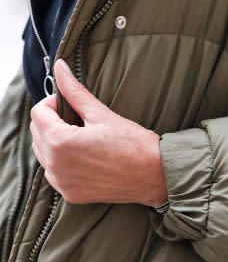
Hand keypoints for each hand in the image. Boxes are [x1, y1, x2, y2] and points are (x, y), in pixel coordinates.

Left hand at [30, 59, 168, 206]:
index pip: (38, 113)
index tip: (73, 105)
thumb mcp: (102, 114)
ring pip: (44, 154)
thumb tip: (59, 67)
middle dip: (53, 122)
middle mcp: (55, 165)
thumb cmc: (133, 143)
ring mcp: (62, 182)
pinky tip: (86, 157)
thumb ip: (75, 91)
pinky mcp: (71, 194)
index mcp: (60, 142)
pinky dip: (63, 162)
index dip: (54, 103)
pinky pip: (55, 173)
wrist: (155, 175)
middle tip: (81, 121)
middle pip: (37, 133)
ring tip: (84, 139)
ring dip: (56, 142)